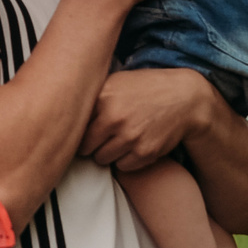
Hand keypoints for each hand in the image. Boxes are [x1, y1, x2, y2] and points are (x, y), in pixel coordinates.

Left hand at [80, 69, 214, 169]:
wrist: (185, 98)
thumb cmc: (145, 88)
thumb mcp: (115, 82)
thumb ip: (90, 96)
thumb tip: (63, 111)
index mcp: (103, 99)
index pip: (75, 127)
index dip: (76, 131)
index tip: (79, 131)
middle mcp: (114, 119)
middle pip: (85, 148)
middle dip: (90, 145)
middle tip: (100, 137)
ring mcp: (130, 138)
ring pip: (102, 159)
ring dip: (106, 153)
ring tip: (117, 140)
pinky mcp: (145, 153)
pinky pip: (122, 166)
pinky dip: (125, 160)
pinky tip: (132, 146)